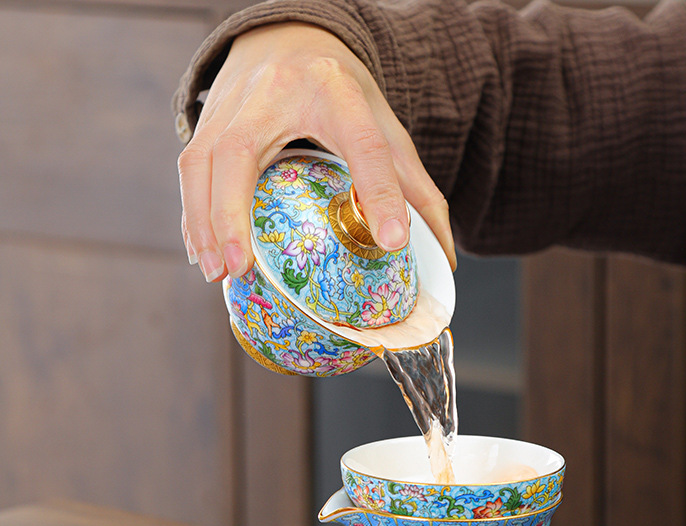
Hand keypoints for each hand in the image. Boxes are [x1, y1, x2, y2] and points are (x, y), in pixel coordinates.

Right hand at [178, 22, 455, 281]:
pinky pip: (190, 168)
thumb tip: (441, 255)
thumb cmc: (342, 92)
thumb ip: (415, 189)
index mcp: (338, 91)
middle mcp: (276, 91)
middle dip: (233, 213)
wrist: (290, 37)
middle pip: (242, 151)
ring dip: (204, 222)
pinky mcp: (208, 116)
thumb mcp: (385, 127)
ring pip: (202, 161)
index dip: (379, 192)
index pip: (363, 143)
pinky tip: (203, 253)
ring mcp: (233, 102)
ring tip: (217, 273)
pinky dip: (194, 215)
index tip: (392, 240)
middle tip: (242, 268)